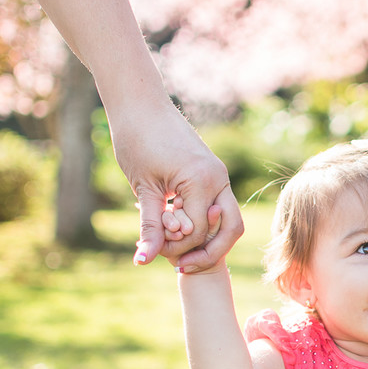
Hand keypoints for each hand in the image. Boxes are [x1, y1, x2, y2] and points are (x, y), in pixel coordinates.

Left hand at [107, 97, 242, 266]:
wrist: (140, 103)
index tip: (154, 251)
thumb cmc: (137, 139)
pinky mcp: (213, 171)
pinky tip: (177, 225)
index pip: (198, 231)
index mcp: (202, 181)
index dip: (177, 248)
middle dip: (208, 252)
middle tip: (180, 265)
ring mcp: (219, 174)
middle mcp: (218, 177)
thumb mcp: (143, 188)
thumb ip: (150, 227)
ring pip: (228, 219)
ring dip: (207, 238)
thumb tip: (143, 262)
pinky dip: (202, 221)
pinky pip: (217, 205)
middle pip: (230, 230)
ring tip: (178, 249)